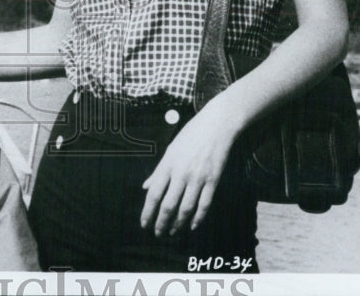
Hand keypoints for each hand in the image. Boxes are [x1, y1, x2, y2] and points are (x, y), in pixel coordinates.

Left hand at [140, 103, 239, 236]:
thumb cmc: (190, 136)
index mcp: (167, 164)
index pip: (154, 193)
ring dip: (178, 223)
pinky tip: (192, 226)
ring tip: (172, 232)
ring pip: (186, 208)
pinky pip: (204, 204)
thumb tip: (145, 187)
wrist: (216, 125)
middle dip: (161, 222)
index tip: (144, 224)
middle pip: (168, 205)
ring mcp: (198, 178)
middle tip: (157, 234)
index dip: (148, 212)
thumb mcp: (170, 150)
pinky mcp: (213, 180)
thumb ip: (158, 171)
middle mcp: (181, 173)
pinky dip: (198, 218)